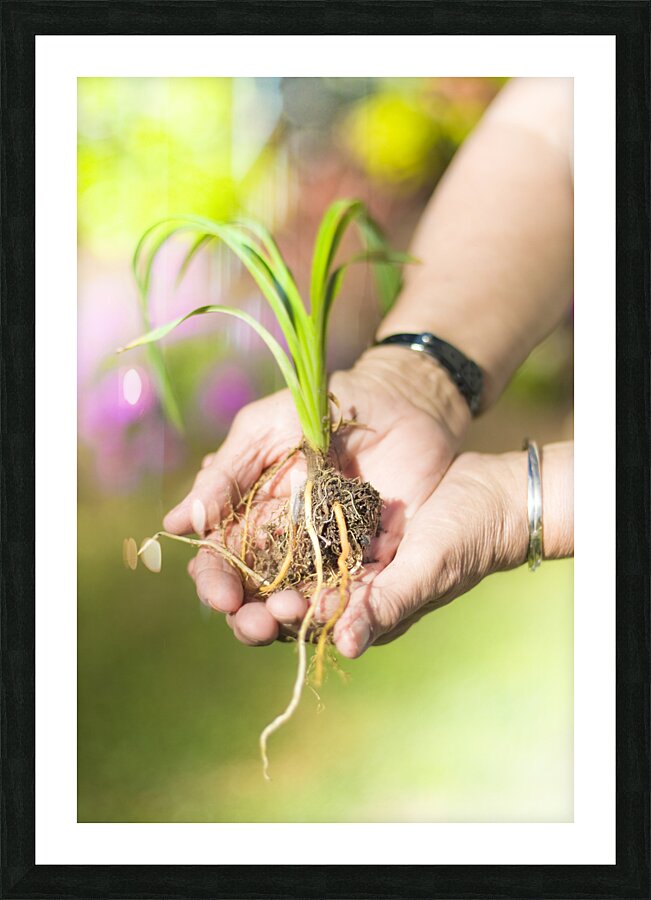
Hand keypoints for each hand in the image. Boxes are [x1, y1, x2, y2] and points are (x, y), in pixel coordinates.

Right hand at [163, 345, 471, 651]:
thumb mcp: (266, 430)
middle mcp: (284, 549)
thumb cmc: (321, 411)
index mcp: (250, 520)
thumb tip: (176, 521)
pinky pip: (356, 596)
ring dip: (293, 621)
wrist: (397, 400)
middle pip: (257, 598)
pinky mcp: (374, 564)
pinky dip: (346, 612)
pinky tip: (342, 618)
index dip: (216, 582)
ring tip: (297, 614)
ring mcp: (329, 559)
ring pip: (302, 606)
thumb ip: (226, 474)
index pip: (222, 563)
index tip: (223, 596)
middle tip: (261, 623)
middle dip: (252, 618)